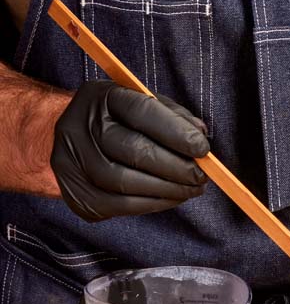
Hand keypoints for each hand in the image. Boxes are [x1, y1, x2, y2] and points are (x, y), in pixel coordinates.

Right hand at [51, 81, 209, 221]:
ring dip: (168, 189)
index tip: (203, 149)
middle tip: (201, 176)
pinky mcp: (78, 195)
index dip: (176, 132)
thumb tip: (199, 135)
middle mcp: (80, 128)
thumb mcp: (143, 103)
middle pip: (133, 150)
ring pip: (126, 183)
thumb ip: (173, 115)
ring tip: (192, 188)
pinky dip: (153, 203)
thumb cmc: (119, 120)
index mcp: (102, 97)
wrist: (73, 141)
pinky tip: (171, 197)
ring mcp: (74, 163)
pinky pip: (120, 206)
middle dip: (176, 167)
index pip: (141, 112)